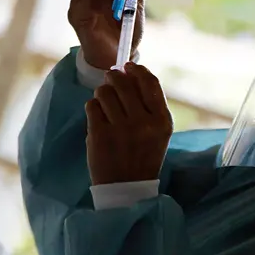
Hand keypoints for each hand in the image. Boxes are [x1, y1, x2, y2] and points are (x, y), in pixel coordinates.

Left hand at [85, 63, 172, 185]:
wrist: (126, 188)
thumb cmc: (141, 156)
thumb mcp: (156, 132)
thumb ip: (147, 104)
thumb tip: (128, 72)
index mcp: (162, 120)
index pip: (150, 83)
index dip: (137, 70)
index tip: (128, 66)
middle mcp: (143, 123)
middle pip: (124, 83)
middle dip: (114, 77)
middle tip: (109, 79)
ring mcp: (121, 129)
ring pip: (105, 93)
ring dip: (101, 93)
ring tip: (103, 102)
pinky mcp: (100, 134)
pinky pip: (92, 106)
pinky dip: (93, 107)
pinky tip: (97, 116)